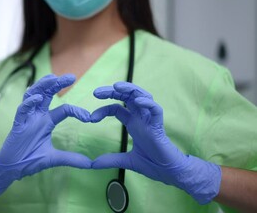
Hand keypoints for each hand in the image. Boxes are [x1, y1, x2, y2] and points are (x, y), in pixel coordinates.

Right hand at [0, 74, 91, 199]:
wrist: (12, 169)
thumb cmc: (30, 159)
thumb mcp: (54, 158)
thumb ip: (71, 158)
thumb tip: (89, 164)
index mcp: (46, 121)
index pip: (64, 109)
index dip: (76, 111)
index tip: (89, 118)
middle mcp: (37, 116)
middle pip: (47, 94)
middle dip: (57, 84)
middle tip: (72, 77)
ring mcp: (27, 119)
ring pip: (32, 95)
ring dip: (42, 86)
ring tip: (53, 78)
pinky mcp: (17, 125)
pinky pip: (21, 110)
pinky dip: (28, 103)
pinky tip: (36, 99)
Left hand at [91, 82, 220, 203]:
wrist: (169, 173)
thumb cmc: (152, 163)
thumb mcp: (126, 160)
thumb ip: (110, 160)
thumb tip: (92, 164)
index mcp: (133, 123)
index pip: (116, 108)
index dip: (103, 110)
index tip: (91, 118)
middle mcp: (141, 118)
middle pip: (127, 97)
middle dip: (113, 91)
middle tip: (96, 92)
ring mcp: (150, 121)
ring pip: (142, 96)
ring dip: (130, 89)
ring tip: (116, 86)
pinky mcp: (159, 126)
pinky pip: (156, 110)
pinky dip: (148, 103)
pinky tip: (138, 101)